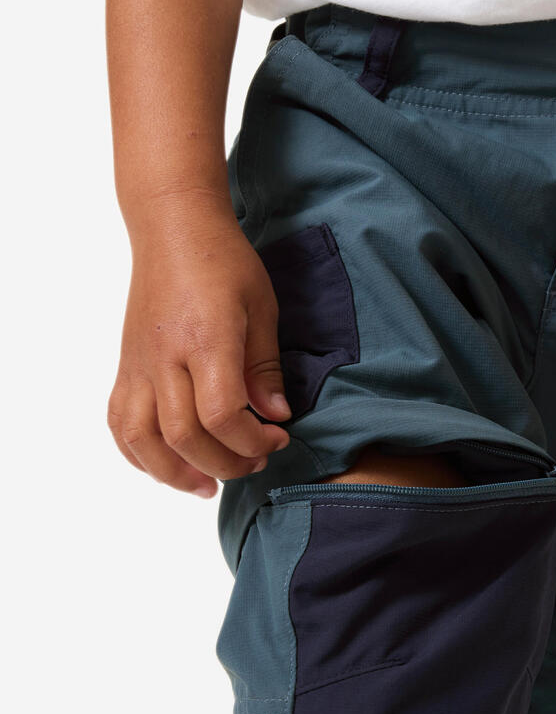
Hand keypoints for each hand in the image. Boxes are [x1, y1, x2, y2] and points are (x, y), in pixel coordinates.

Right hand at [107, 210, 291, 497]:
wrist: (173, 229)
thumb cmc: (224, 263)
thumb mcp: (262, 308)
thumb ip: (266, 367)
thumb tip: (276, 416)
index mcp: (206, 340)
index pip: (221, 415)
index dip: (252, 440)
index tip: (278, 436)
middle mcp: (165, 358)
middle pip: (185, 436)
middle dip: (227, 462)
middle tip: (257, 460)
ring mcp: (139, 365)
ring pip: (142, 439)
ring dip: (176, 473)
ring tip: (209, 483)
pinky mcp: (126, 367)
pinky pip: (119, 422)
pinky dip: (140, 454)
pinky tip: (168, 465)